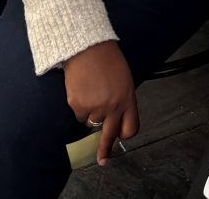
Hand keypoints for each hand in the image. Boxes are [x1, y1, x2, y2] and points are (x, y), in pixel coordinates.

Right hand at [64, 41, 138, 164]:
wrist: (88, 47)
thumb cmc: (107, 60)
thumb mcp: (124, 80)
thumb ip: (122, 100)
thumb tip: (115, 117)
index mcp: (128, 99)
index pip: (131, 127)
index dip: (124, 134)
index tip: (120, 139)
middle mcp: (113, 107)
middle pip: (110, 135)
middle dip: (105, 150)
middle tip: (103, 160)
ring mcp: (95, 107)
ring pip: (91, 123)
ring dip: (90, 113)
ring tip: (91, 91)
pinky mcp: (78, 105)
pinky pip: (79, 115)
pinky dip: (79, 106)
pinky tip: (82, 90)